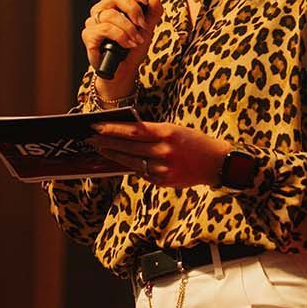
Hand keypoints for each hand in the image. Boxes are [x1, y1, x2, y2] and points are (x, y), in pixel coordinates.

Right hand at [81, 0, 164, 97]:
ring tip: (137, 39)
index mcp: (114, 3)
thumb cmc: (133, 48)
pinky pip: (105, 29)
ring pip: (111, 14)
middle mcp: (101, 9)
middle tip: (143, 25)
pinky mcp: (89, 35)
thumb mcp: (148, 28)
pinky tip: (127, 44)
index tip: (143, 0)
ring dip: (129, 28)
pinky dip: (120, 36)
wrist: (124, 71)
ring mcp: (93, 22)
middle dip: (134, 11)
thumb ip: (153, 11)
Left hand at [89, 120, 227, 187]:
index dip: (113, 129)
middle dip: (107, 142)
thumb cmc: (194, 142)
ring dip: (114, 155)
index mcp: (168, 133)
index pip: (134, 131)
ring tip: (101, 149)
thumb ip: (152, 132)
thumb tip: (125, 133)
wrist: (216, 163)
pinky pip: (142, 173)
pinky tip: (121, 160)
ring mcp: (163, 169)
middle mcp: (164, 151)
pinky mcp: (164, 182)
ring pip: (131, 162)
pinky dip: (131, 166)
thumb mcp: (175, 130)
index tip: (96, 125)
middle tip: (91, 138)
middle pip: (129, 147)